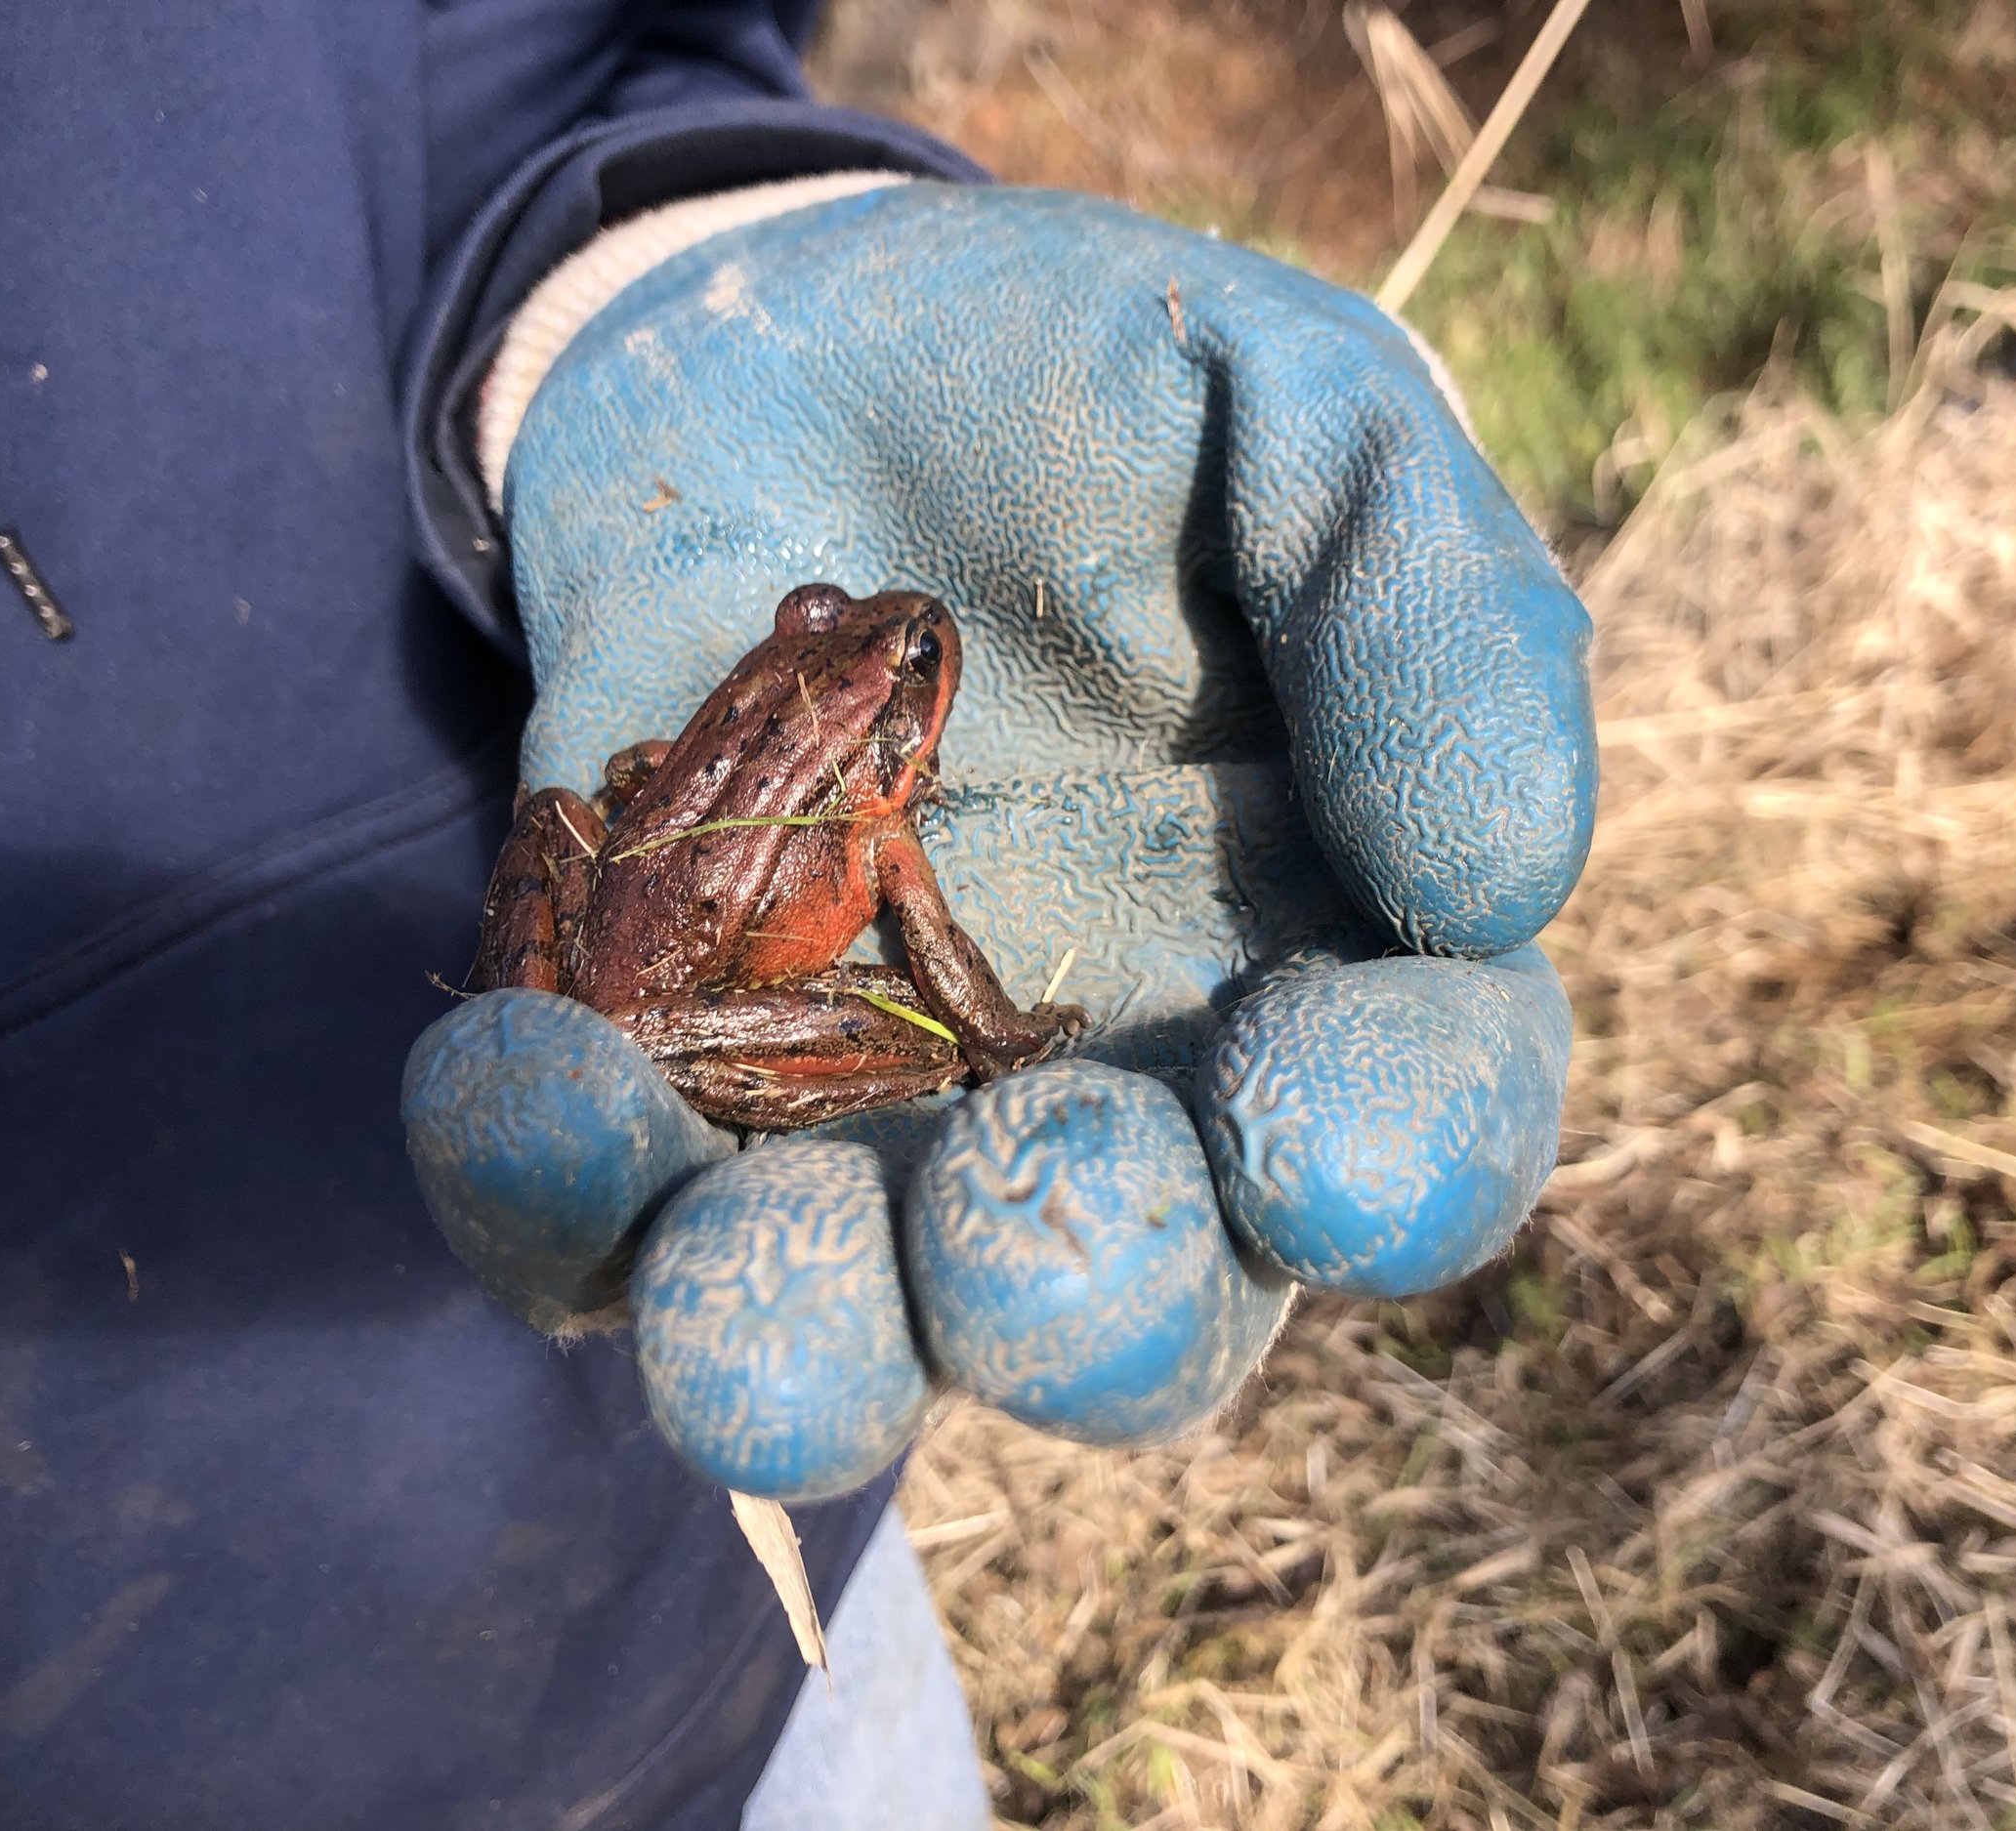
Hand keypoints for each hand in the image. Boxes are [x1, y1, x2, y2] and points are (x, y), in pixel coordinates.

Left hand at [403, 182, 1590, 1498]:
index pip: (1425, 1130)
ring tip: (733, 1287)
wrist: (784, 344)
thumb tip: (1498, 888)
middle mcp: (1126, 1085)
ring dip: (798, 1347)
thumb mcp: (1298, 415)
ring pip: (863, 1329)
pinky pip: (601, 1216)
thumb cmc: (1094, 388)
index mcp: (1329, 952)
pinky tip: (517, 1080)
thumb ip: (1424, 603)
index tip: (1306, 1122)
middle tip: (1011, 1228)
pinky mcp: (664, 1072)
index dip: (1391, 1162)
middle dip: (1081, 1306)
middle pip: (1147, 1309)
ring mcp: (880, 1108)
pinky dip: (551, 1195)